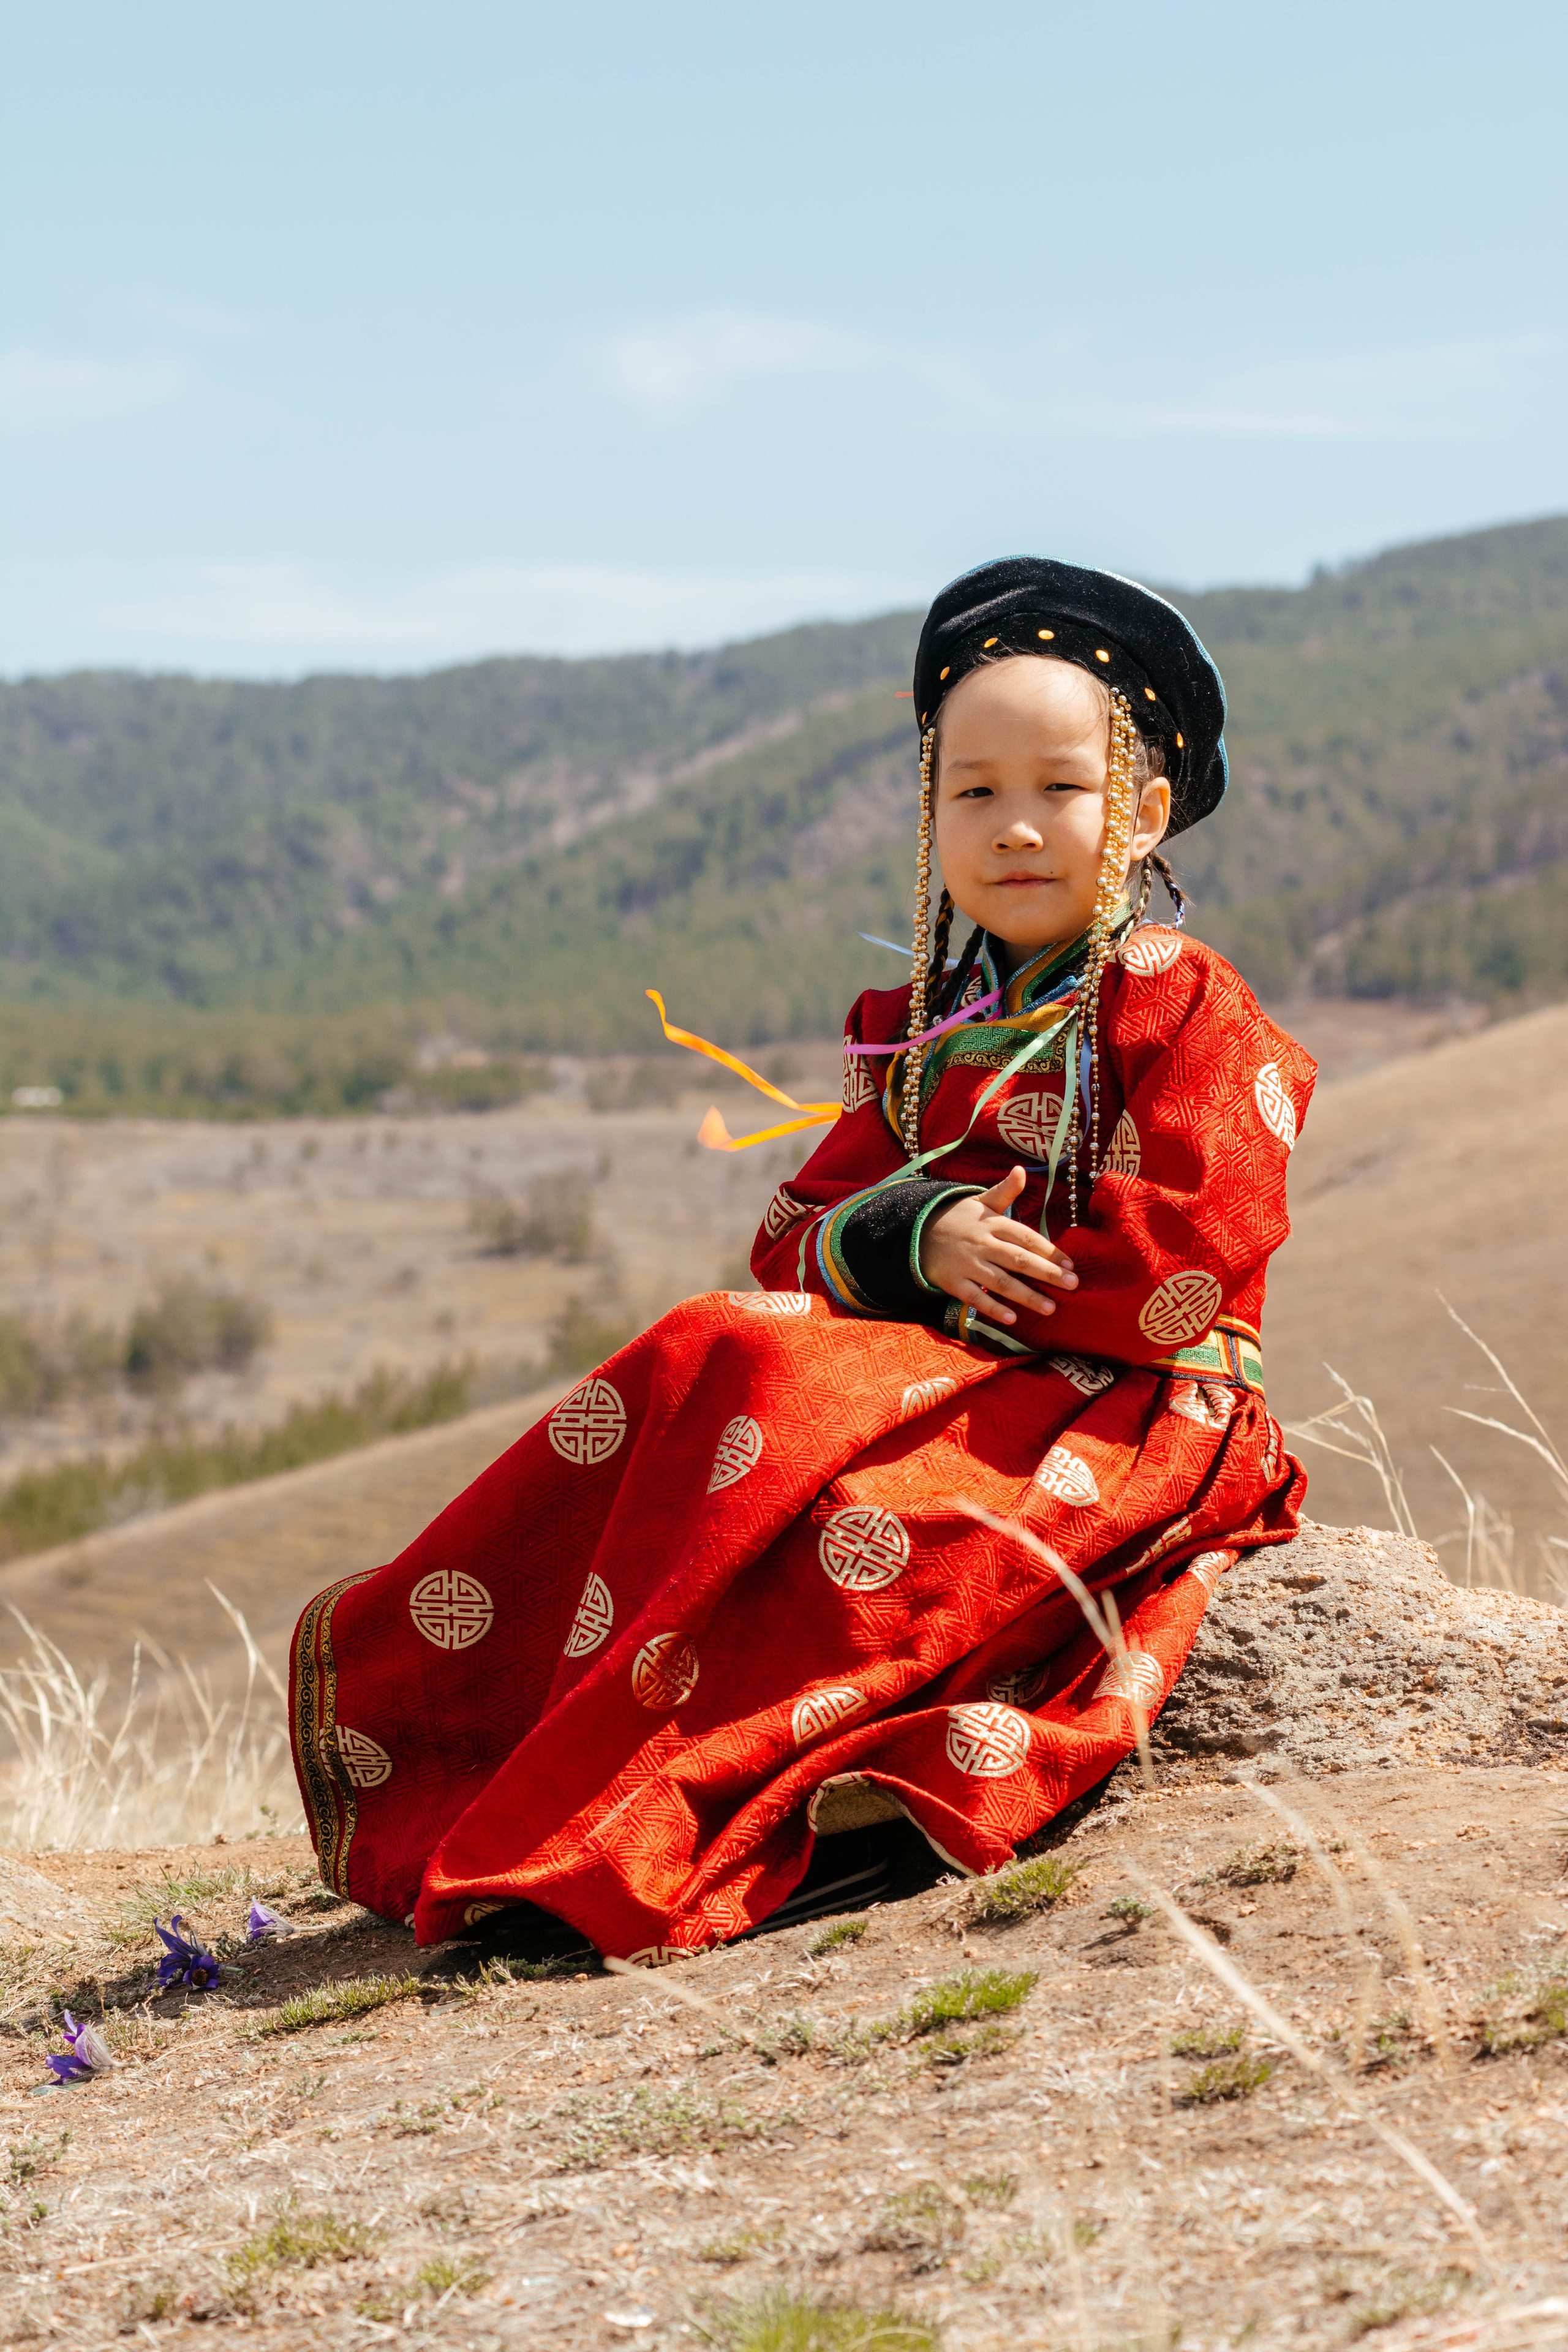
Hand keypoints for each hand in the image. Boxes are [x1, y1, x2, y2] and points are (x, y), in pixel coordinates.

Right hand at [919, 1166, 1077, 1326]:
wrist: (918, 1231)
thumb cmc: (959, 1218)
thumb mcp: (981, 1201)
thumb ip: (1005, 1190)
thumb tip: (1021, 1170)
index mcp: (992, 1223)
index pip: (1026, 1237)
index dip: (1050, 1251)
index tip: (1071, 1265)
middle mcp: (982, 1244)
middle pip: (1018, 1259)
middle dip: (1047, 1273)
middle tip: (1073, 1285)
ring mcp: (967, 1264)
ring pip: (1001, 1282)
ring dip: (1026, 1296)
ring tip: (1050, 1308)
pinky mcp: (953, 1282)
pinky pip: (975, 1298)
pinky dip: (993, 1308)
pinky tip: (1012, 1318)